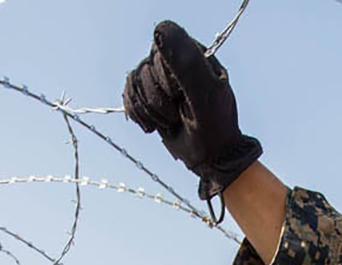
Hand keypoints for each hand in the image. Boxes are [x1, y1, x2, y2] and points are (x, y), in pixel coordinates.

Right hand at [123, 20, 262, 199]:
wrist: (209, 158)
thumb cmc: (213, 128)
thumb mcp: (205, 95)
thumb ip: (185, 63)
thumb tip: (160, 30)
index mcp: (195, 55)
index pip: (161, 50)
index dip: (163, 76)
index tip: (179, 96)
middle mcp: (176, 64)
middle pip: (144, 68)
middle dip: (156, 99)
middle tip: (177, 115)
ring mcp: (160, 81)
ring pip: (133, 82)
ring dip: (148, 110)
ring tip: (169, 122)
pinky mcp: (149, 97)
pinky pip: (128, 95)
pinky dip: (137, 114)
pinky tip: (153, 125)